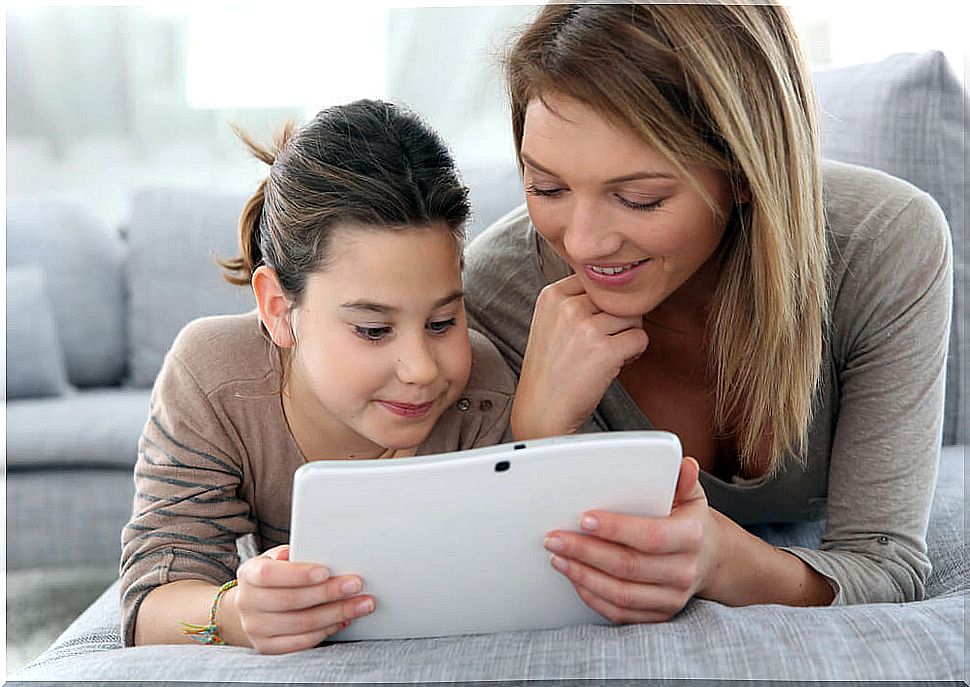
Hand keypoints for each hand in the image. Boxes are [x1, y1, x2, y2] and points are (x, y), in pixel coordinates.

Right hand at [230, 544, 374, 653]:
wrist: (253, 606)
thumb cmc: (275, 575)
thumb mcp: (277, 558)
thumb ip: (295, 554)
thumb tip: (322, 549)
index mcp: (249, 574)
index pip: (269, 575)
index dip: (298, 574)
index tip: (326, 571)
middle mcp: (248, 603)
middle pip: (290, 601)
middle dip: (328, 592)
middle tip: (356, 584)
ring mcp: (256, 629)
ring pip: (301, 624)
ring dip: (336, 613)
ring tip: (361, 603)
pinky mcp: (268, 647)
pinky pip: (302, 642)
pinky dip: (327, 630)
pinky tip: (344, 620)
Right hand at [512, 275, 647, 438]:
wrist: (542, 409)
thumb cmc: (551, 370)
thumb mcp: (550, 323)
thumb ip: (574, 301)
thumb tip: (615, 286)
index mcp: (552, 295)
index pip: (597, 280)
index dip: (604, 302)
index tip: (595, 322)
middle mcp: (567, 307)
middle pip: (617, 297)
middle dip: (619, 319)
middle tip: (607, 340)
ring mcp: (585, 328)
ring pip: (632, 316)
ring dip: (627, 335)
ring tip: (611, 352)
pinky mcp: (604, 351)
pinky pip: (640, 338)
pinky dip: (634, 352)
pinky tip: (616, 363)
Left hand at [543, 457, 722, 621]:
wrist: (709, 558)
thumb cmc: (690, 522)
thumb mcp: (690, 496)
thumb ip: (682, 480)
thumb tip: (684, 465)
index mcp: (691, 537)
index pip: (650, 536)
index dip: (615, 529)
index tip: (584, 519)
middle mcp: (683, 571)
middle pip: (628, 566)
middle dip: (585, 551)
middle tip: (555, 539)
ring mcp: (671, 597)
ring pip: (620, 593)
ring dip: (583, 575)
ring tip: (558, 557)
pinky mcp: (658, 614)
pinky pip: (620, 613)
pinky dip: (592, 596)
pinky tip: (574, 578)